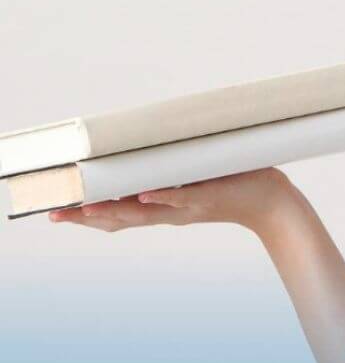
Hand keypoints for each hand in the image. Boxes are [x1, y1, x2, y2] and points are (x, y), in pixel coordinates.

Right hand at [47, 167, 296, 235]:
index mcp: (164, 207)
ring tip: (86, 209)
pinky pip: (183, 197)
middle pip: (122, 217)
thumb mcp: (194, 177)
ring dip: (116, 209)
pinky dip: (163, 196)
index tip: (57, 212)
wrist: (273, 203)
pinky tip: (144, 195)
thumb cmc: (233, 185)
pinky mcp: (211, 196)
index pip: (119, 213)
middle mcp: (172, 211)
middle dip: (87, 217)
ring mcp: (189, 205)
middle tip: (54, 214)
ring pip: (147, 211)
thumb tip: (149, 145)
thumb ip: (172, 168)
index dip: (88, 214)